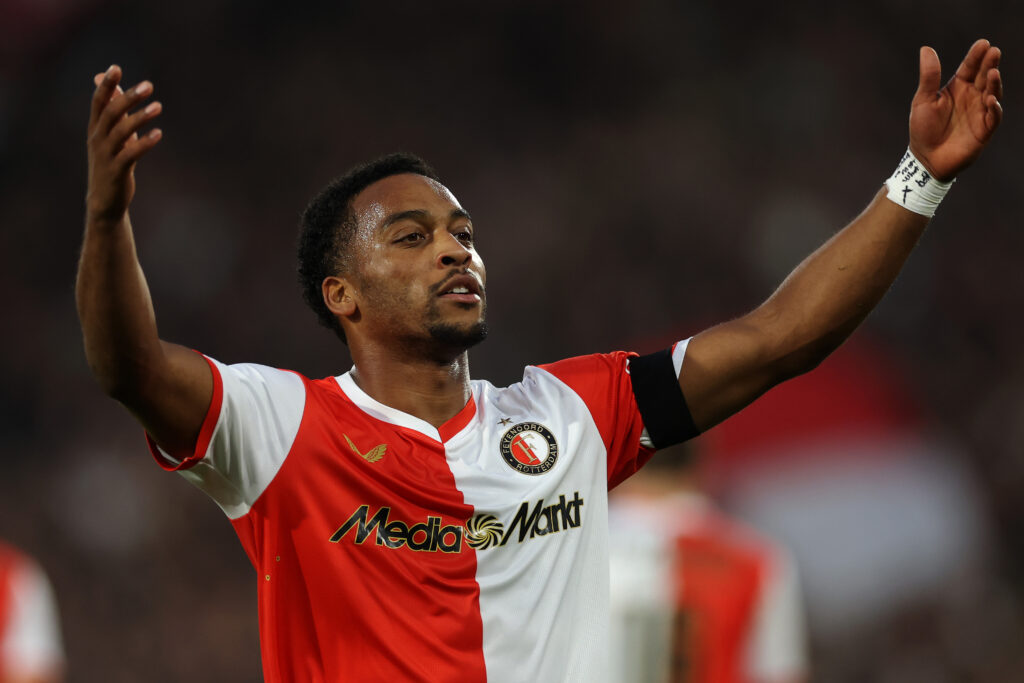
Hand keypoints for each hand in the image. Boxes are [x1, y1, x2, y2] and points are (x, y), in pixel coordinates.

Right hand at [85, 65, 162, 224]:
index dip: (107, 85)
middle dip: (128, 97)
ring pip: (121, 132)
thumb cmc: (110, 164)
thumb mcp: (110, 137)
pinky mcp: (117, 171)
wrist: (104, 201)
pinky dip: (144, 143)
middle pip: (110, 113)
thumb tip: (104, 81)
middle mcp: (97, 139)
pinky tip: (159, 134)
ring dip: (140, 117)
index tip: (115, 68)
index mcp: (95, 129)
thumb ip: (112, 111)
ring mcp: (106, 155)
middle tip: (148, 85)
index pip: (98, 102)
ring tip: (159, 106)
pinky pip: (130, 154)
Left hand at [909, 39, 1002, 180]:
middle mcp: (972, 97)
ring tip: (993, 73)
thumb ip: (929, 76)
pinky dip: (994, 109)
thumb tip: (926, 48)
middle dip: (989, 64)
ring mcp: (979, 112)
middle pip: (984, 76)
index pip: (970, 67)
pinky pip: (993, 117)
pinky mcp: (984, 130)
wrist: (925, 159)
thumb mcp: (923, 100)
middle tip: (994, 51)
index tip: (983, 43)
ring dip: (994, 84)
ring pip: (992, 94)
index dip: (976, 56)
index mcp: (957, 88)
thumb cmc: (923, 129)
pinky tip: (990, 100)